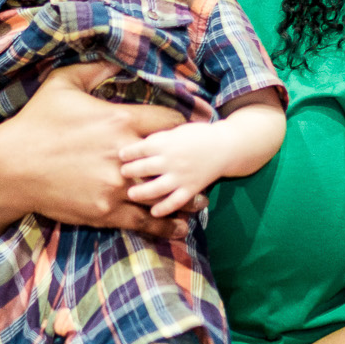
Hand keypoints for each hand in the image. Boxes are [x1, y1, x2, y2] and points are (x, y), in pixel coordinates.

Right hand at [0, 64, 193, 237]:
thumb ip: (94, 68)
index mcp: (120, 120)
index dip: (181, 127)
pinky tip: (180, 226)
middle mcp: (124, 154)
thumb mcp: (62, 84)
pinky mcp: (105, 211)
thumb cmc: (36, 122)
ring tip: (200, 199)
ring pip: (164, 194)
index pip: (171, 122)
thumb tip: (114, 55)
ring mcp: (116, 185)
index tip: (184, 132)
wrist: (10, 167)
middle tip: (199, 166)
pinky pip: (144, 220)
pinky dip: (164, 224)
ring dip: (183, 197)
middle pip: (173, 159)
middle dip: (185, 162)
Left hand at [119, 120, 233, 216]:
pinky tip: (154, 212)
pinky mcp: (191, 188)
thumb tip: (133, 144)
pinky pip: (176, 201)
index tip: (119, 155)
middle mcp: (172, 160)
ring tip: (131, 194)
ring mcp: (182, 176)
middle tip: (121, 174)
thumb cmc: (197, 135)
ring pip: (157, 188)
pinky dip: (165, 208)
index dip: (128, 152)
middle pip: (145, 168)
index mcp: (167, 142)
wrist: (225, 147)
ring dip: (142, 192)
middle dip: (130, 171)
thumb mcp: (175, 130)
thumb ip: (157, 138)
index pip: (141, 148)